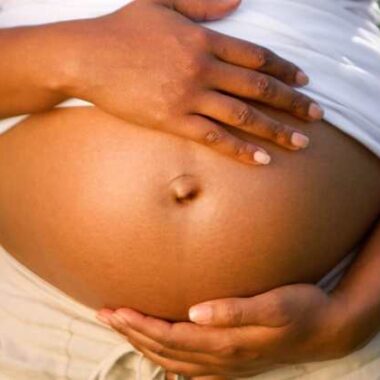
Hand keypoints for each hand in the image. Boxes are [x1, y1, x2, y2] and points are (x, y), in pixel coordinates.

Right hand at [63, 0, 322, 164]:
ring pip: (242, 116)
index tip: (304, 81)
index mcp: (203, 40)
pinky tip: (260, 159)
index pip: (256, 56)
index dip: (284, 69)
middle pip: (258, 88)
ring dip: (275, 129)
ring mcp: (188, 96)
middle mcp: (202, 69)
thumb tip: (238, 2)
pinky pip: (214, 137)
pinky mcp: (173, 120)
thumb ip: (203, 3)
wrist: (87, 57)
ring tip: (299, 142)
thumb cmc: (121, 30)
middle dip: (291, 102)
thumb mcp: (161, 2)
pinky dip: (240, 149)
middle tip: (317, 115)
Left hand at [98, 284, 354, 377]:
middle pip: (165, 348)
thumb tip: (196, 310)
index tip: (116, 310)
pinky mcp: (231, 362)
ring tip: (122, 327)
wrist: (324, 329)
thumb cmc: (299, 308)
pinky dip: (166, 357)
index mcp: (226, 341)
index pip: (171, 335)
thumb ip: (234, 310)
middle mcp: (221, 357)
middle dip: (132, 332)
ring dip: (143, 342)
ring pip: (172, 358)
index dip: (141, 324)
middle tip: (106, 314)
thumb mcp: (273, 305)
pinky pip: (188, 366)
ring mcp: (225, 364)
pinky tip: (158, 351)